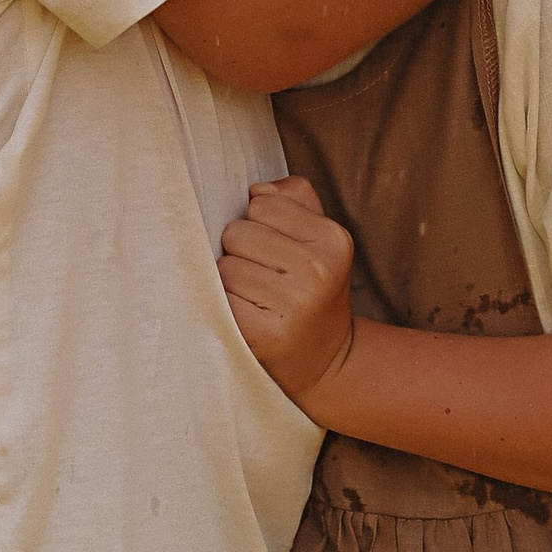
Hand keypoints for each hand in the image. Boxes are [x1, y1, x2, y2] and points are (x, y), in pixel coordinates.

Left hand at [218, 176, 355, 412]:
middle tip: (264, 277)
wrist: (328, 360)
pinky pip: (219, 299)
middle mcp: (318, 270)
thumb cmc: (312, 287)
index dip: (260, 224)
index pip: (261, 205)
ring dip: (231, 281)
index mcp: (333, 239)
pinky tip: (247, 317)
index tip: (277, 250)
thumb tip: (256, 190)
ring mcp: (293, 304)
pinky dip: (225, 306)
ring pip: (224, 266)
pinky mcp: (265, 334)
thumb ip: (293, 197)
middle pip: (237, 232)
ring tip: (257, 298)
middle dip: (242, 251)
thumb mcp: (319, 238)